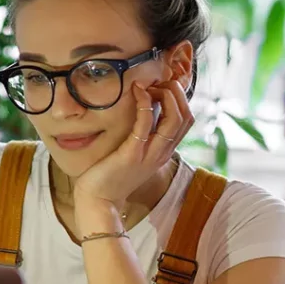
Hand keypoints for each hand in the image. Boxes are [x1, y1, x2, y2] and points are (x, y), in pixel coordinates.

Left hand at [72, 73, 194, 218]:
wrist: (98, 201)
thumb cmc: (110, 176)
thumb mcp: (133, 155)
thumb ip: (142, 138)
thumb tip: (142, 113)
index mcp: (163, 152)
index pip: (186, 121)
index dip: (180, 99)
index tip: (163, 87)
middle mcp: (161, 153)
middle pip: (186, 117)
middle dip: (177, 94)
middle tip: (159, 82)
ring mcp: (149, 154)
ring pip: (174, 119)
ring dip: (166, 96)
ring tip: (150, 84)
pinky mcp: (132, 154)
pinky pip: (146, 124)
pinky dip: (145, 104)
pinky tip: (137, 92)